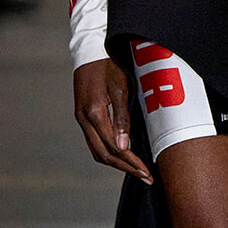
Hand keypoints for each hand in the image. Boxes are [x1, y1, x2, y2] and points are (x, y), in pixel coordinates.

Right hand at [74, 58, 152, 184]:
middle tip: (145, 177)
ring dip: (116, 163)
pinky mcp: (82, 115)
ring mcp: (80, 118)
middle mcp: (84, 119)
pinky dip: (108, 152)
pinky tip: (122, 155)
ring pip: (97, 151)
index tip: (146, 172)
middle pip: (103, 154)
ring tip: (136, 170)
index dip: (131, 162)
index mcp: (94, 112)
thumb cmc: (109, 65)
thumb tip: (124, 148)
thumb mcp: (121, 88)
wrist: (90, 50)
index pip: (114, 148)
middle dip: (126, 168)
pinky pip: (94, 142)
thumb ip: (122, 118)